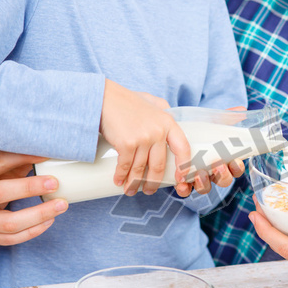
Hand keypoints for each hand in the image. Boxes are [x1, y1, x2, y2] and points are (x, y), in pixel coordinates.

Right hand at [0, 151, 68, 248]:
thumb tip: (46, 150)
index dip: (24, 157)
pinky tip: (50, 220)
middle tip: (55, 183)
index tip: (47, 154)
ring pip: (10, 222)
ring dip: (39, 214)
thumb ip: (15, 161)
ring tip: (61, 204)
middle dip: (30, 187)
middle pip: (0, 192)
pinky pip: (14, 238)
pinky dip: (35, 229)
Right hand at [100, 80, 190, 195]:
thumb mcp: (151, 101)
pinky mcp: (126, 144)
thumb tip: (171, 112)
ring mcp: (143, 138)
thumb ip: (162, 108)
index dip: (183, 166)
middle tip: (149, 190)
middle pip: (159, 165)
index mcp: (168, 123)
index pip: (183, 148)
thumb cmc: (127, 100)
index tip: (180, 179)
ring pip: (140, 169)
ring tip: (130, 190)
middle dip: (153, 182)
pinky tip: (119, 181)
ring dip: (134, 183)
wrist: (104, 97)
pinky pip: (125, 166)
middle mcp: (158, 132)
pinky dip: (121, 176)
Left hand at [171, 105, 247, 196]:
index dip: (237, 167)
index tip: (235, 161)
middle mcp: (213, 172)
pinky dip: (185, 189)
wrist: (173, 135)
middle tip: (217, 165)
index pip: (236, 168)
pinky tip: (182, 183)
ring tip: (199, 174)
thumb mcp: (213, 124)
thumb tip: (242, 109)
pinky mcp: (183, 182)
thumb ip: (227, 118)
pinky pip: (186, 191)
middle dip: (223, 175)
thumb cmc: (199, 133)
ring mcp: (198, 179)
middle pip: (223, 180)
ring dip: (204, 183)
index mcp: (224, 160)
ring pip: (205, 187)